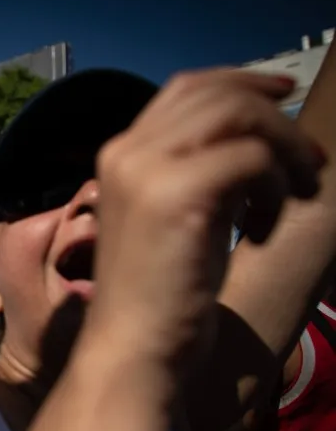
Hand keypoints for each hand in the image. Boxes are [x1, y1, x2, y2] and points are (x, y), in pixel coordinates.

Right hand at [88, 69, 325, 373]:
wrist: (133, 348)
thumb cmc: (160, 295)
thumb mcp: (179, 217)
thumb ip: (199, 171)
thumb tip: (256, 139)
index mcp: (121, 156)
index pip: (186, 89)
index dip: (242, 81)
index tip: (285, 96)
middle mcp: (125, 152)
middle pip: (216, 93)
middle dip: (278, 119)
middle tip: (310, 164)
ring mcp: (144, 170)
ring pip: (238, 115)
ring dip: (285, 148)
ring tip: (297, 194)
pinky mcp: (174, 195)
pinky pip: (251, 158)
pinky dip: (276, 188)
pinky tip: (264, 227)